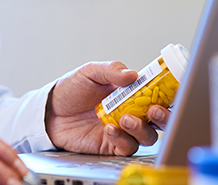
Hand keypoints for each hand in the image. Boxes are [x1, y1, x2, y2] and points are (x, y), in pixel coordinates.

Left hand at [45, 61, 170, 155]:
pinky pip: (126, 147)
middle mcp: (129, 112)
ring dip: (141, 129)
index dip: (168, 95)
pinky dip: (122, 139)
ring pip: (147, 136)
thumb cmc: (70, 90)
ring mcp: (121, 129)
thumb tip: (132, 74)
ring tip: (124, 119)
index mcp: (129, 93)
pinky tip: (109, 129)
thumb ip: (110, 70)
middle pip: (160, 120)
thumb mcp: (89, 72)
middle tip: (154, 111)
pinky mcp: (110, 145)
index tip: (168, 93)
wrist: (49, 110)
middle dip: (165, 117)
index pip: (157, 95)